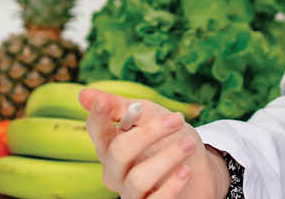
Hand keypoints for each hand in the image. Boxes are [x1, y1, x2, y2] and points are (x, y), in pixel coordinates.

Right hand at [80, 88, 228, 198]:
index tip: (105, 102)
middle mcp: (115, 172)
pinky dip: (171, 185)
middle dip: (149, 133)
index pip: (96, 131)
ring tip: (189, 144)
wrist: (200, 171)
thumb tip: (83, 95)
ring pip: (137, 179)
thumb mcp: (149, 115)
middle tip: (177, 120)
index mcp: (111, 145)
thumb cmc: (169, 140)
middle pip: (118, 153)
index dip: (98, 117)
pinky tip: (185, 171)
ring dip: (167, 158)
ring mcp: (130, 193)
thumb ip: (121, 106)